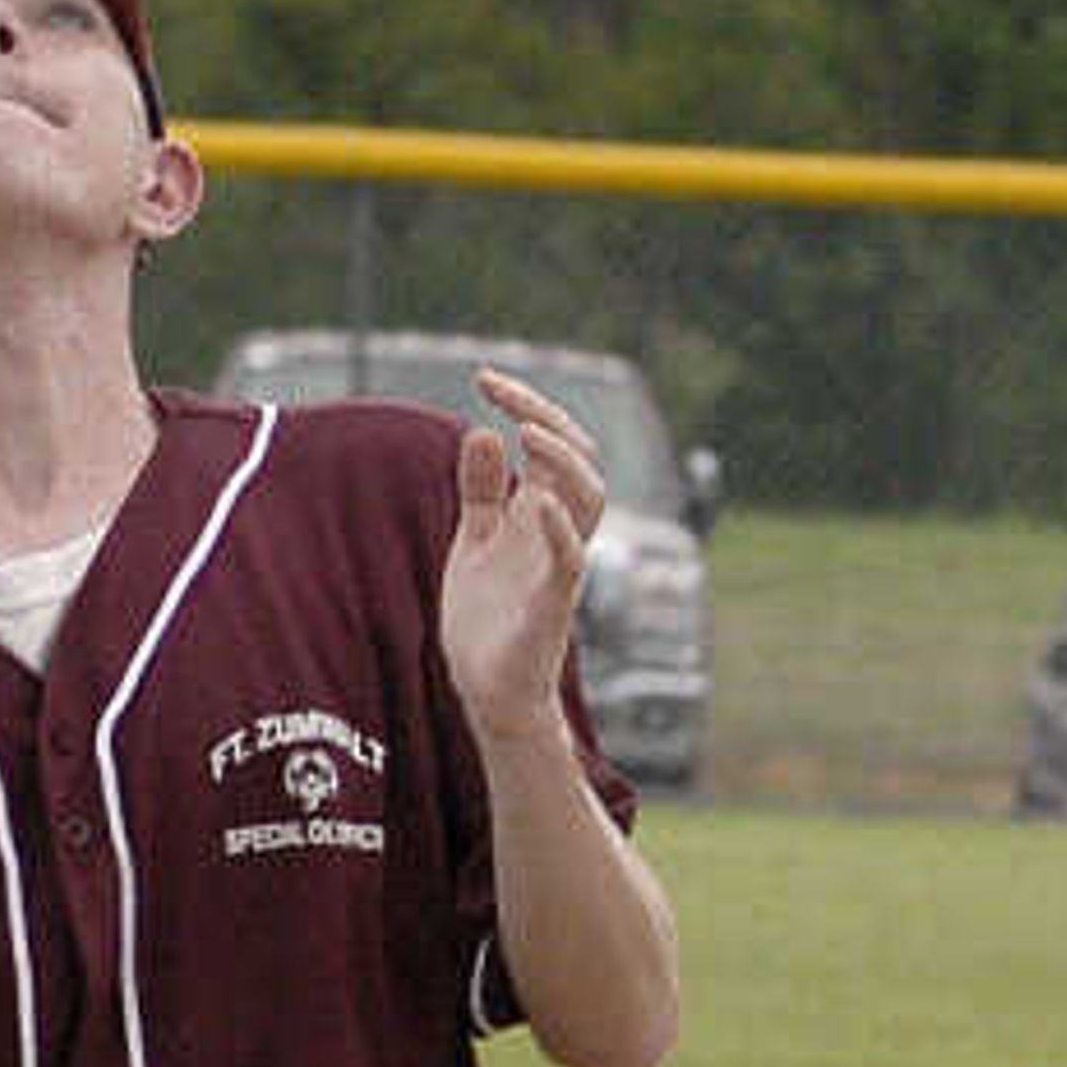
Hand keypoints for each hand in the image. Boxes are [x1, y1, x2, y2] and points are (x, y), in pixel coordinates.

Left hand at [439, 364, 606, 746]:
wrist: (487, 689)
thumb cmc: (488, 615)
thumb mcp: (476, 538)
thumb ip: (482, 489)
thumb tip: (482, 430)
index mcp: (541, 514)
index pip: (555, 444)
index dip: (528, 404)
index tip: (485, 377)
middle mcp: (559, 532)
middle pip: (580, 459)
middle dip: (547, 416)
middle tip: (499, 388)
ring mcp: (560, 567)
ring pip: (589, 501)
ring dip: (563, 460)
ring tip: (527, 431)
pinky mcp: (551, 607)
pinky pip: (570, 562)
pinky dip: (559, 528)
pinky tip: (534, 498)